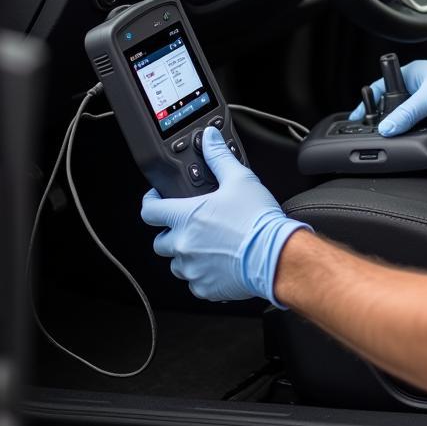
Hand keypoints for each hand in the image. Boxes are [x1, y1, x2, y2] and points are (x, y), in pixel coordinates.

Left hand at [140, 127, 310, 305]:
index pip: (150, 210)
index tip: (156, 200)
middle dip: (171, 233)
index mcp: (186, 217)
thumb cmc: (258, 221)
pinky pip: (195, 283)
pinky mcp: (206, 288)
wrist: (276, 255)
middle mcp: (183, 245)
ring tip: (207, 246)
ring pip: (176, 264)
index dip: (150, 202)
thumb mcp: (239, 179)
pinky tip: (219, 264)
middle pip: (160, 241)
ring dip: (186, 255)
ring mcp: (193, 269)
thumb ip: (218, 157)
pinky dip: (202, 274)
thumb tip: (209, 138)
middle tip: (189, 226)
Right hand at [350, 53, 426, 136]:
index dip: (368, 103)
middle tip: (379, 136)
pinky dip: (423, 143)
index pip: (381, 89)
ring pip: (410, 127)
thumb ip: (407, 113)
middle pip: (394, 112)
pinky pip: (426, 138)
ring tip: (399, 144)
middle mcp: (420, 93)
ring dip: (408, 135)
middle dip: (388, 124)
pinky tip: (419, 148)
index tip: (356, 118)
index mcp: (412, 77)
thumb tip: (387, 129)